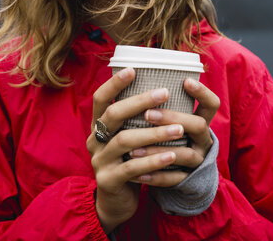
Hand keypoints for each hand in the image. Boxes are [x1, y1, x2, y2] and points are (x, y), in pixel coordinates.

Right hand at [86, 68, 186, 233]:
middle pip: (113, 115)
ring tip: (178, 129)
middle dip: (140, 102)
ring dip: (154, 133)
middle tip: (164, 93)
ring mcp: (99, 161)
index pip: (100, 99)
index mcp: (98, 126)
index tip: (133, 70)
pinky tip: (173, 157)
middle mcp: (94, 140)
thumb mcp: (128, 138)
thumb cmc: (128, 161)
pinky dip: (154, 161)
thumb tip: (162, 89)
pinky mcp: (108, 180)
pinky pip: (132, 168)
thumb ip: (136, 120)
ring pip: (125, 141)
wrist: (116, 201)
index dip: (114, 84)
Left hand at [129, 77, 219, 185]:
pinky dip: (155, 177)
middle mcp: (203, 140)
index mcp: (201, 123)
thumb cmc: (169, 141)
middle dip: (173, 118)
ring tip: (133, 150)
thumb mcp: (173, 123)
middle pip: (197, 125)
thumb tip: (134, 78)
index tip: (185, 80)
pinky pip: (174, 179)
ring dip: (157, 150)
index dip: (202, 92)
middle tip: (147, 114)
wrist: (180, 178)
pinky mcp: (188, 180)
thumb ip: (163, 107)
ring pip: (184, 154)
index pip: (211, 104)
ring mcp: (198, 161)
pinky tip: (137, 175)